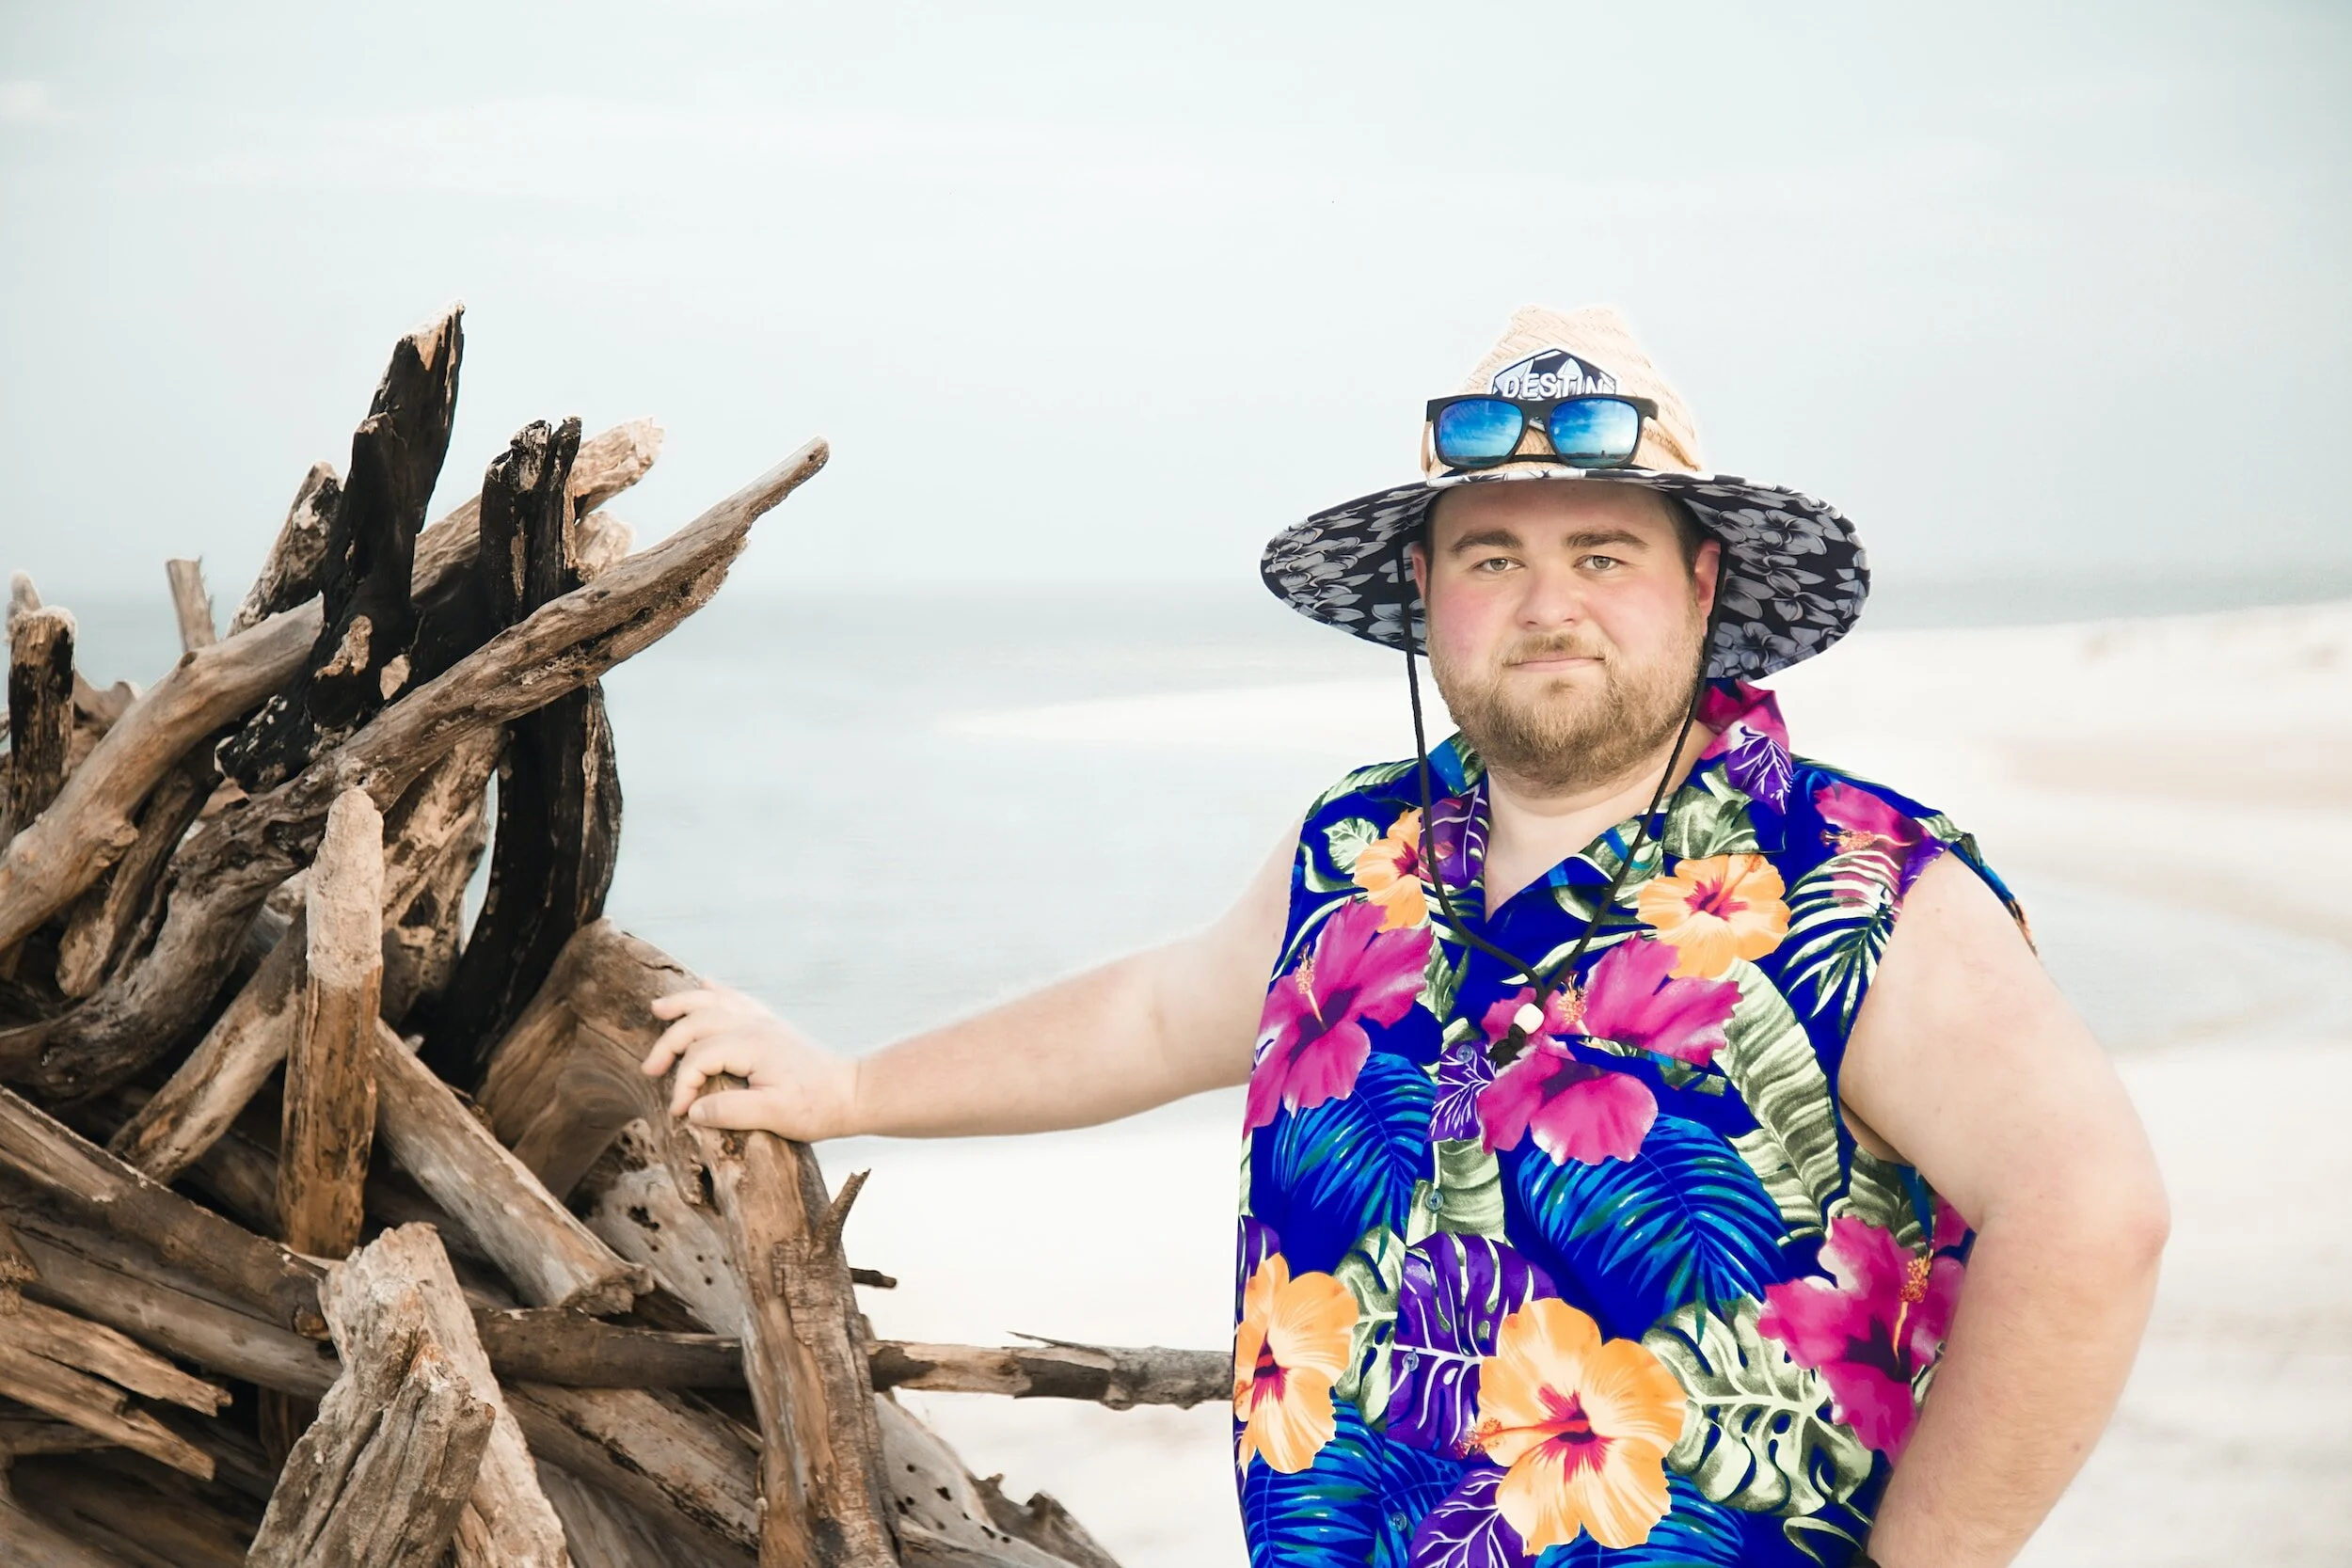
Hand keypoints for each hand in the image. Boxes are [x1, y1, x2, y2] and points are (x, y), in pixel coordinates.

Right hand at [640, 984, 858, 1139]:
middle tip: (650, 1070)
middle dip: (669, 1044)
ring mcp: (763, 1021)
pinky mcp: (770, 1025)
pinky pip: (737, 998)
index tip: (679, 1112)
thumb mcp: (773, 1116)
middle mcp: (754, 1025)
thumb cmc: (815, 1107)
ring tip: (657, 1008)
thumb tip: (693, 1109)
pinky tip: (704, 983)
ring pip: (714, 1002)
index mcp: (752, 1045)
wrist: (851, 1094)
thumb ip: (729, 1112)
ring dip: (684, 1004)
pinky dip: (717, 991)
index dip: (682, 1084)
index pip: (699, 1057)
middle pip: (698, 1022)